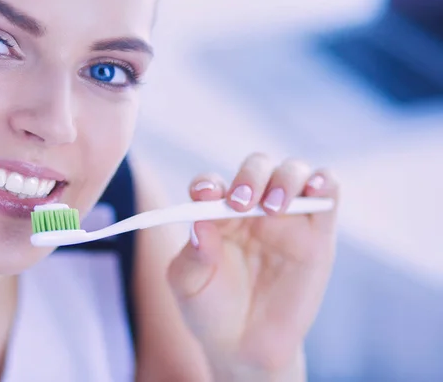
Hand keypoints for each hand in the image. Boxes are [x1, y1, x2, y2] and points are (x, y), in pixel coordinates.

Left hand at [167, 153, 338, 380]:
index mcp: (216, 215)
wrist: (246, 347)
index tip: (205, 195)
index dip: (208, 184)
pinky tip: (314, 189)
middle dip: (249, 177)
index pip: (212, 185)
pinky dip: (323, 182)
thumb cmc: (211, 311)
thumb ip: (192, 256)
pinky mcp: (318, 234)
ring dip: (284, 178)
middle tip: (240, 203)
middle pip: (256, 168)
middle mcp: (251, 209)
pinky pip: (327, 194)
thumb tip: (201, 224)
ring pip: (293, 172)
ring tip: (272, 207)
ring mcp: (286, 218)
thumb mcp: (188, 286)